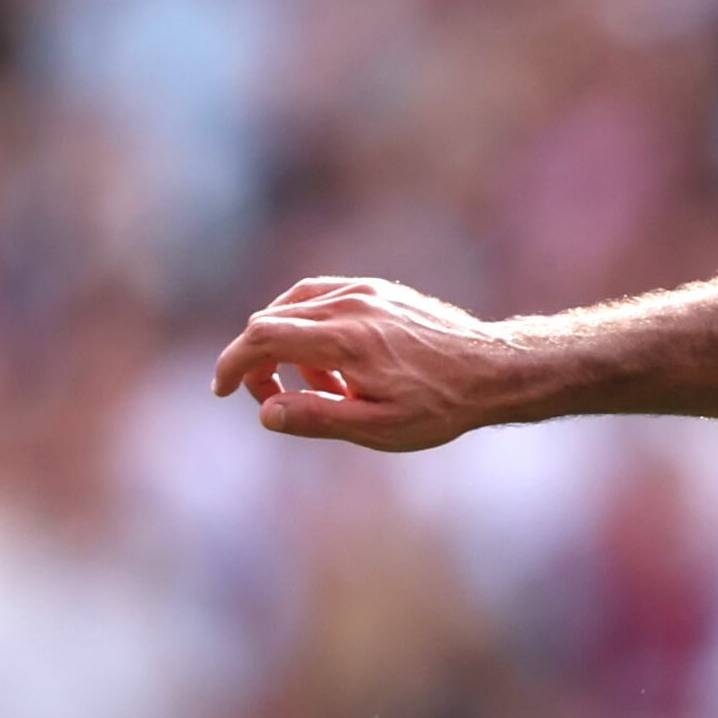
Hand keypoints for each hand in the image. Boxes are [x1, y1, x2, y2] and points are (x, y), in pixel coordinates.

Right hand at [211, 277, 528, 448]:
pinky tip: (335, 364)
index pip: (262, 337)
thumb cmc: (441, 406)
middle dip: (259, 362)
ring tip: (323, 389)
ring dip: (287, 346)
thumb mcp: (380, 428)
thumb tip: (266, 413)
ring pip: (293, 307)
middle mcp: (350, 304)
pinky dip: (310, 328)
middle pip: (270, 321)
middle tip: (279, 403)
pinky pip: (322, 299)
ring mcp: (365, 291)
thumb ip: (318, 418)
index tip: (222, 390)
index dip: (232, 364)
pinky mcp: (378, 289)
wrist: (495, 369)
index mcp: (345, 339)